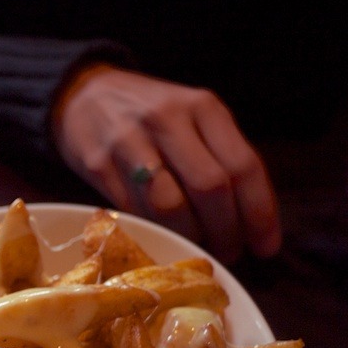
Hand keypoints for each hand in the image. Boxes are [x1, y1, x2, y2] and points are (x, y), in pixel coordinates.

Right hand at [51, 64, 280, 262]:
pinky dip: (153, 231)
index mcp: (202, 107)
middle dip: (225, 232)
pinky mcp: (98, 165)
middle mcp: (168, 119)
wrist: (83, 94)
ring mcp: (129, 141)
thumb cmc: (149, 114)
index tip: (265, 247)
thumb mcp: (192, 118)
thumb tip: (248, 220)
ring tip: (196, 248)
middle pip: (210, 188)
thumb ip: (219, 156)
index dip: (259, 213)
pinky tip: (162, 235)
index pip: (243, 165)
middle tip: (228, 253)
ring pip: (170, 206)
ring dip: (189, 237)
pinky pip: (133, 211)